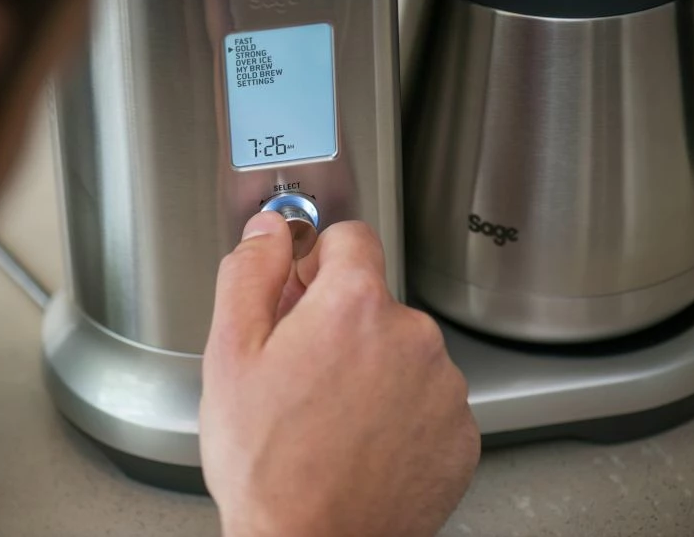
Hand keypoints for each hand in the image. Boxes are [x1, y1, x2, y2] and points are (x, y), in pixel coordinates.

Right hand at [201, 212, 480, 536]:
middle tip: (302, 372)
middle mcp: (413, 336)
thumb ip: (250, 274)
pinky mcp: (461, 432)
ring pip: (403, 351)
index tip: (306, 287)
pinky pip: (427, 398)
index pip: (351, 238)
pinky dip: (400, 410)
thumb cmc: (268, 463)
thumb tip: (269, 231)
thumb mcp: (231, 354)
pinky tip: (362, 440)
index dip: (319, 259)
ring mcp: (444, 387)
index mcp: (356, 305)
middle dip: (340, 321)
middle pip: (375, 300)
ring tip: (330, 415)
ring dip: (372, 367)